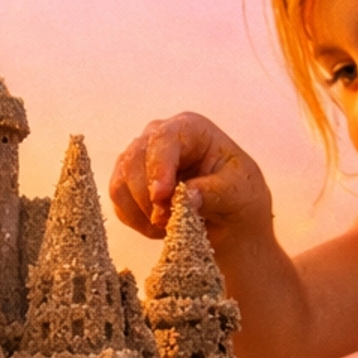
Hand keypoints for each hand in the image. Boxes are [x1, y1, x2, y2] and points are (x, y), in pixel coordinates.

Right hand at [109, 111, 273, 243]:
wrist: (230, 218)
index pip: (164, 139)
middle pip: (134, 159)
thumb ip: (212, 192)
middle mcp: (159, 137)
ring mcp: (140, 159)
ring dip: (141, 212)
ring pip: (121, 183)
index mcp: (190, 129)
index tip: (161, 197)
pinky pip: (119, 203)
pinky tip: (160, 228)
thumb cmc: (238, 196)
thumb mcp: (237, 192)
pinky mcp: (128, 183)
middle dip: (147, 196)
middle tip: (167, 221)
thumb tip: (183, 197)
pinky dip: (136, 221)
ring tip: (168, 226)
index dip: (158, 167)